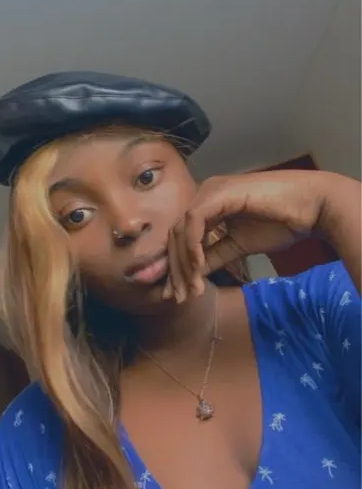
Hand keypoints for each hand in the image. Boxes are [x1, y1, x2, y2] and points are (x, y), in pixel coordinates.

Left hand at [162, 169, 330, 302]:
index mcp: (208, 206)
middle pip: (176, 235)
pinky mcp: (220, 192)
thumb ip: (214, 256)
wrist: (312, 207)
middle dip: (176, 270)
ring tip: (191, 289)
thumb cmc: (281, 222)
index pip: (181, 237)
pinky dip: (193, 245)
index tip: (179, 295)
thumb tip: (193, 275)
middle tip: (178, 297)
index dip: (177, 267)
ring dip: (184, 263)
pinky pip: (195, 220)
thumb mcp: (239, 245)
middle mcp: (205, 195)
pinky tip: (199, 267)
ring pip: (181, 230)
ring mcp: (211, 191)